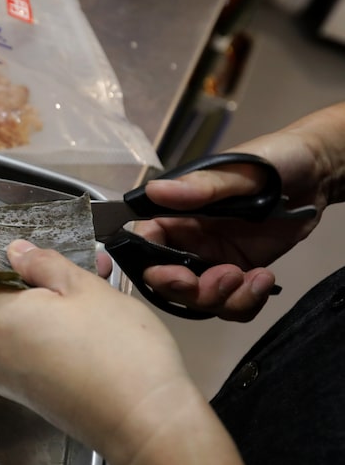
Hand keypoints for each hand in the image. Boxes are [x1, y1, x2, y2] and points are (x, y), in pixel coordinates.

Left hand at [0, 240, 245, 464]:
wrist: (146, 424)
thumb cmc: (114, 346)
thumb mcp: (83, 287)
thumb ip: (42, 264)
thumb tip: (14, 252)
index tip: (5, 247)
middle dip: (25, 281)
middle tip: (67, 261)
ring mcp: (8, 381)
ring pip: (17, 328)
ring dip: (45, 304)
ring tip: (93, 281)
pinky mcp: (31, 397)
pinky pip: (30, 352)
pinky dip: (50, 332)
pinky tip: (90, 319)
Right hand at [135, 129, 324, 320]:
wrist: (317, 173)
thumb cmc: (273, 162)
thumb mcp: (238, 171)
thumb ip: (199, 187)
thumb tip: (153, 191)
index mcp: (177, 212)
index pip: (146, 244)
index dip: (154, 266)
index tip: (179, 276)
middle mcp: (188, 238)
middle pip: (170, 282)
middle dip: (194, 291)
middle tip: (228, 279)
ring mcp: (212, 258)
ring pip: (200, 299)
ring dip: (224, 300)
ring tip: (256, 279)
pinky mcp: (238, 272)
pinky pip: (230, 302)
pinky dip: (245, 302)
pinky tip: (264, 280)